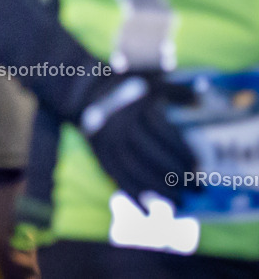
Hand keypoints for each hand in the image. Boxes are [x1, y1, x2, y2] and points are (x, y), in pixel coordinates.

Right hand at [81, 77, 197, 207]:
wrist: (82, 90)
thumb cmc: (123, 85)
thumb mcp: (149, 80)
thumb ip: (175, 90)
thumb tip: (200, 97)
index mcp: (136, 109)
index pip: (166, 135)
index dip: (185, 153)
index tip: (201, 167)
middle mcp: (122, 127)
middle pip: (154, 156)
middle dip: (178, 175)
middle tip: (198, 189)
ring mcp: (108, 142)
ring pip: (136, 170)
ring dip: (159, 189)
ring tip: (180, 201)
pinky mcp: (99, 154)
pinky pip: (117, 177)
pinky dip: (134, 192)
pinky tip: (149, 204)